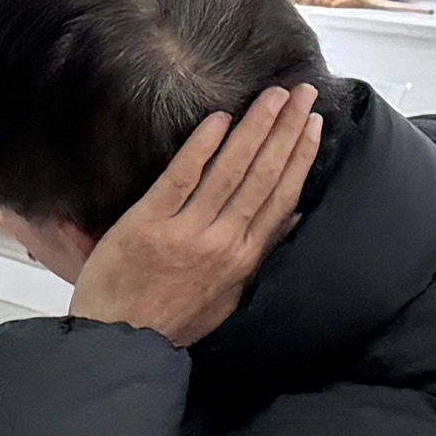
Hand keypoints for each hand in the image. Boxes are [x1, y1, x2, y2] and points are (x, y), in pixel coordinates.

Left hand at [66, 86, 321, 345]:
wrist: (121, 342)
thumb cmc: (172, 320)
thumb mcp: (231, 295)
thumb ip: (262, 253)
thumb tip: (295, 217)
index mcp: (244, 258)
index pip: (282, 197)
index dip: (301, 157)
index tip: (314, 125)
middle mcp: (223, 241)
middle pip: (264, 176)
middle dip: (286, 131)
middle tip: (302, 93)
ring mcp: (187, 230)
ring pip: (231, 171)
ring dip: (256, 129)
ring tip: (274, 97)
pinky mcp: (149, 223)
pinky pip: (182, 177)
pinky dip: (202, 147)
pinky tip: (220, 120)